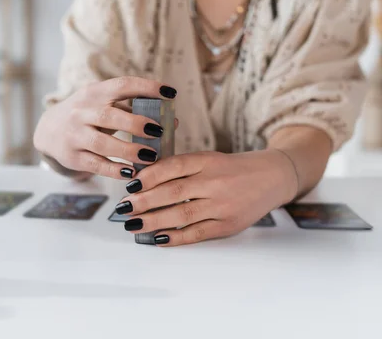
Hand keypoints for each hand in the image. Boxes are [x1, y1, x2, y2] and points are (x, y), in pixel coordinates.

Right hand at [34, 77, 176, 179]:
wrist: (48, 130)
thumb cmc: (87, 116)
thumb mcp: (103, 105)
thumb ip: (134, 111)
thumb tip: (173, 121)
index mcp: (94, 93)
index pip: (122, 85)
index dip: (147, 88)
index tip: (170, 93)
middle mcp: (82, 111)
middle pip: (109, 116)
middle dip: (136, 123)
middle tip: (159, 131)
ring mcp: (75, 135)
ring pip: (102, 143)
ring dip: (128, 150)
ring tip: (151, 156)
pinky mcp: (72, 156)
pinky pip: (95, 164)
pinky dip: (115, 169)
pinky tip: (132, 172)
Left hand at [116, 150, 298, 245]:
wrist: (273, 177)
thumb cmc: (231, 168)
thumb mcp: (208, 158)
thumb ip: (180, 167)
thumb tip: (142, 179)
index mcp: (207, 160)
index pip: (173, 166)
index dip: (148, 176)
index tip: (129, 184)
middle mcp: (215, 181)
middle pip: (173, 192)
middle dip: (144, 201)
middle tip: (124, 207)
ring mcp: (223, 205)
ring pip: (182, 215)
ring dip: (154, 221)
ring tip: (133, 224)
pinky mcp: (229, 225)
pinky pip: (198, 233)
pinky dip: (176, 237)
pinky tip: (157, 238)